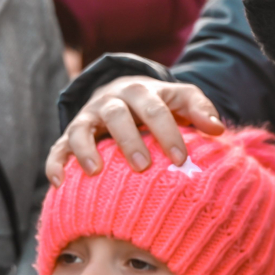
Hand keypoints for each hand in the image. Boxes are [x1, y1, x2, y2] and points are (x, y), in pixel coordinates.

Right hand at [47, 76, 225, 185]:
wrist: (122, 94)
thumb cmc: (159, 104)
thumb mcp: (180, 99)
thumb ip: (200, 109)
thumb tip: (218, 129)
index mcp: (140, 92)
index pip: (154, 109)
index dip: (167, 132)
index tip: (181, 158)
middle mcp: (110, 102)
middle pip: (117, 116)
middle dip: (129, 140)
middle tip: (143, 166)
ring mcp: (87, 119)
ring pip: (81, 129)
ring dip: (86, 149)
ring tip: (95, 172)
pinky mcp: (69, 136)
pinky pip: (57, 149)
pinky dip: (56, 163)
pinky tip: (60, 183)